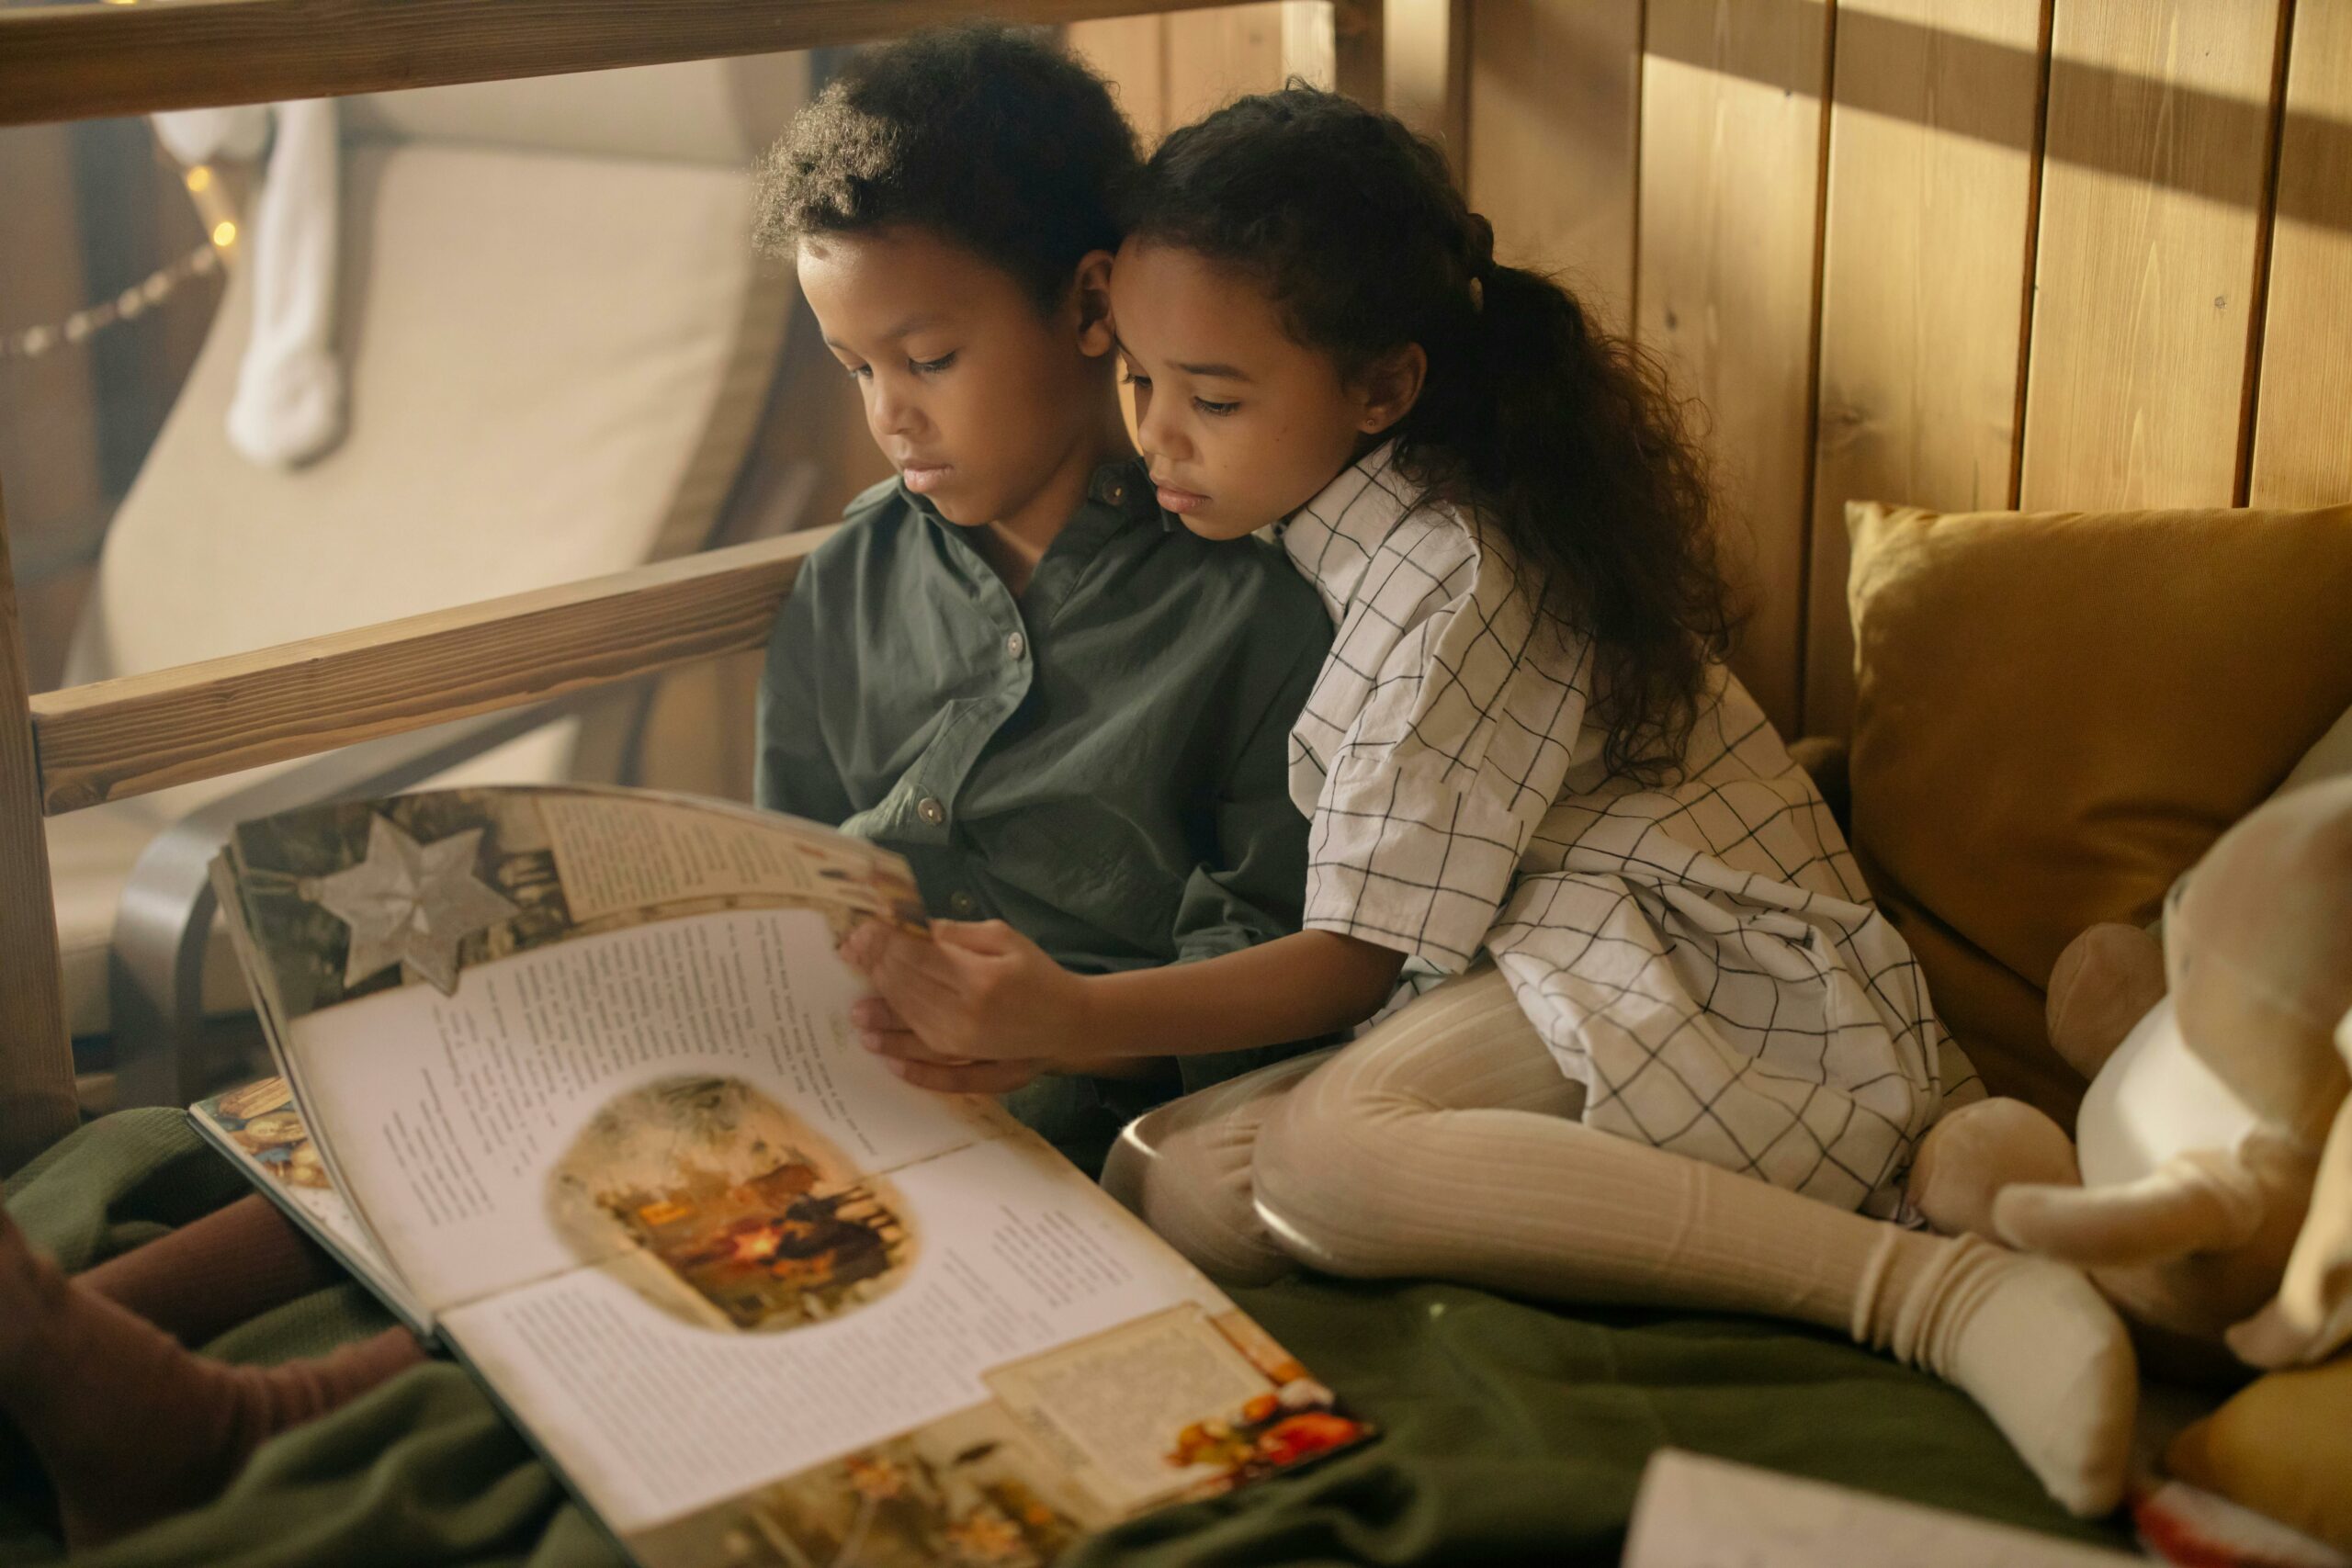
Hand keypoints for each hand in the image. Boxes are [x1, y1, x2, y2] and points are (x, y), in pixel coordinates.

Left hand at [838, 918, 1096, 1065]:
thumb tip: (917, 930)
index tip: (861, 932)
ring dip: (883, 1020)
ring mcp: (969, 1046)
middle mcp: (969, 1015)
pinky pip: (935, 1072)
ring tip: (856, 1014)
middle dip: (876, 972)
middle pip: (910, 992)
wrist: (1071, 1021)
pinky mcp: (975, 1068)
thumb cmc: (1037, 974)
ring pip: (914, 1029)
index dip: (885, 944)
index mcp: (979, 977)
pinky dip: (909, 1066)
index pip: (918, 958)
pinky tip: (885, 1057)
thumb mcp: (1005, 938)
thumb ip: (960, 934)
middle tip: (850, 960)